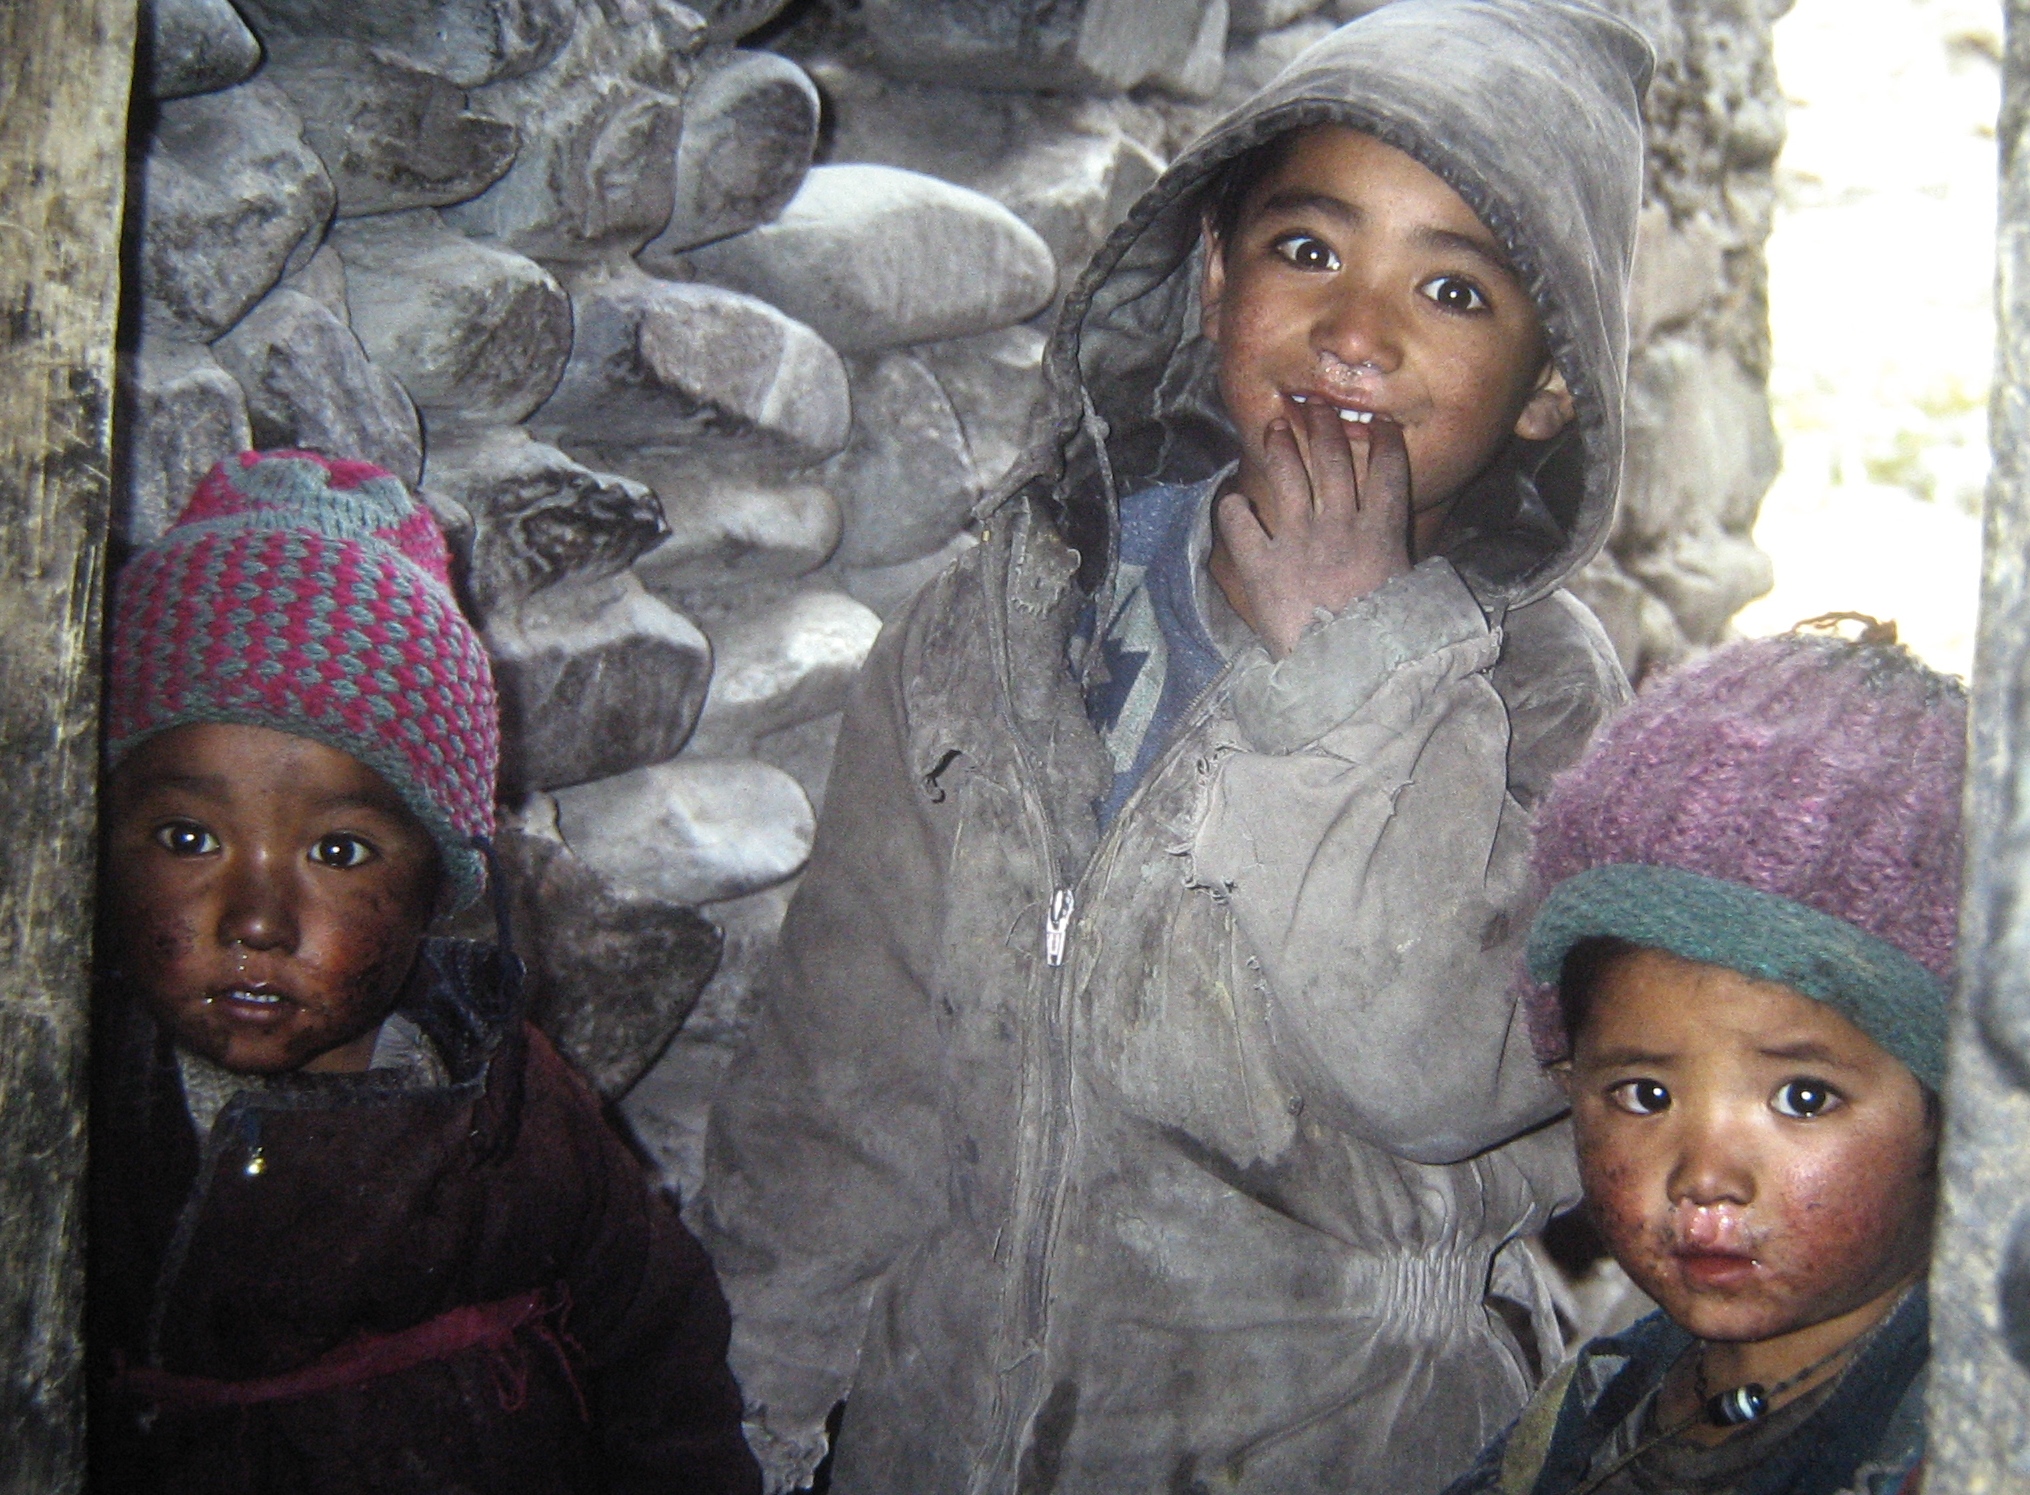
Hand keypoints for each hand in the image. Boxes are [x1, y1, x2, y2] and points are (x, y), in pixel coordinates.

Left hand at [1211, 399, 1412, 658]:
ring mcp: (1297, 542)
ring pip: (1288, 476)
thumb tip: (1397, 539)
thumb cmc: (1385, 637)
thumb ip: (1398, 555)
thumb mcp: (1406, 590)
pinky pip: (1241, 525)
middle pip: (1334, 459)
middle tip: (1315, 406)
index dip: (1383, 440)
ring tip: (1274, 427)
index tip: (1377, 422)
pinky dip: (1234, 509)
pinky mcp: (1261, 566)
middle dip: (1325, 425)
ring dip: (1281, 447)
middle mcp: (1339, 526)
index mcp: (1381, 532)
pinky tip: (1234, 499)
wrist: (1349, 672)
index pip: (1388, 470)